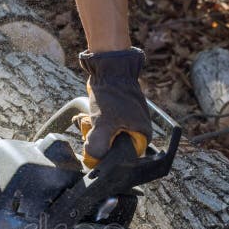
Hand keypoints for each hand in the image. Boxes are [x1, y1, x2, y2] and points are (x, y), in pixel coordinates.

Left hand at [75, 47, 151, 167]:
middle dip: (98, 141)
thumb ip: (98, 146)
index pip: (124, 159)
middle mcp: (137, 131)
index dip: (108, 156)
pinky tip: (85, 117)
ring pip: (106, 138)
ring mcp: (126, 123)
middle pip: (113, 149)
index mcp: (143, 136)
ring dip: (92, 132)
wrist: (109, 69)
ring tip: (87, 120)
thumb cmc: (112, 94)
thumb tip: (92, 160)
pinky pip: (102, 128)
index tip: (96, 147)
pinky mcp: (116, 116)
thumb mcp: (104, 124)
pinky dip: (93, 124)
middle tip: (91, 130)